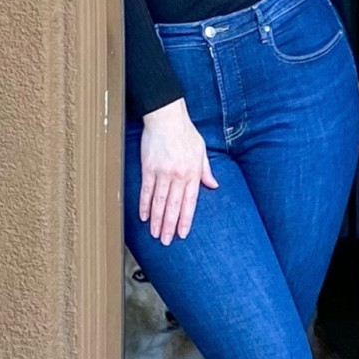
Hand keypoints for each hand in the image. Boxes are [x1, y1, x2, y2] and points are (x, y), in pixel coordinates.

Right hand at [138, 98, 217, 242]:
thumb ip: (206, 170)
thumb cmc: (185, 132)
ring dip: (157, 220)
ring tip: (155, 234)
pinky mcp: (148, 168)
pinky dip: (145, 205)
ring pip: (159, 202)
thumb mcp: (201, 150)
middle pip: (173, 206)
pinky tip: (144, 217)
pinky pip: (146, 191)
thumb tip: (213, 185)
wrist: (167, 117)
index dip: (185, 219)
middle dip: (170, 226)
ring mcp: (162, 173)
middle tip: (166, 241)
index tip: (182, 233)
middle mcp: (178, 175)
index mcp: (193, 172)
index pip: (190, 202)